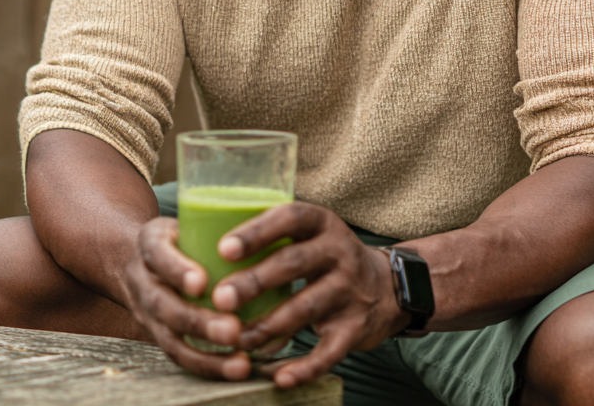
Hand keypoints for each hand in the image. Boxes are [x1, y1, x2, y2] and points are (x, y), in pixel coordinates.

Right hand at [122, 215, 257, 380]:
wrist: (138, 257)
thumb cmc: (181, 234)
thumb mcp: (186, 218)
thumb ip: (219, 220)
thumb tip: (279, 217)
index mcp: (150, 243)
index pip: (158, 253)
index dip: (177, 270)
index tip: (201, 282)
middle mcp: (142, 280)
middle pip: (163, 306)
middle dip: (198, 322)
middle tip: (233, 329)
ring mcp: (146, 313)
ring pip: (170, 340)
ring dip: (207, 356)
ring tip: (241, 362)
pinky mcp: (158, 336)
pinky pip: (179, 356)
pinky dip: (208, 366)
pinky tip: (238, 368)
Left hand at [209, 202, 409, 388]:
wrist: (387, 287)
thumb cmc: (326, 257)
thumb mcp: (309, 234)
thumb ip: (273, 235)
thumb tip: (206, 242)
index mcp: (321, 223)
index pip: (289, 218)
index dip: (257, 232)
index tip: (223, 248)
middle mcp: (339, 251)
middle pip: (293, 263)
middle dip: (254, 281)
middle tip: (220, 298)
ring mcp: (350, 290)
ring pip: (305, 307)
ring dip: (268, 326)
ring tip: (237, 339)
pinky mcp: (355, 328)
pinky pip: (328, 350)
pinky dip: (304, 367)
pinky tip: (279, 376)